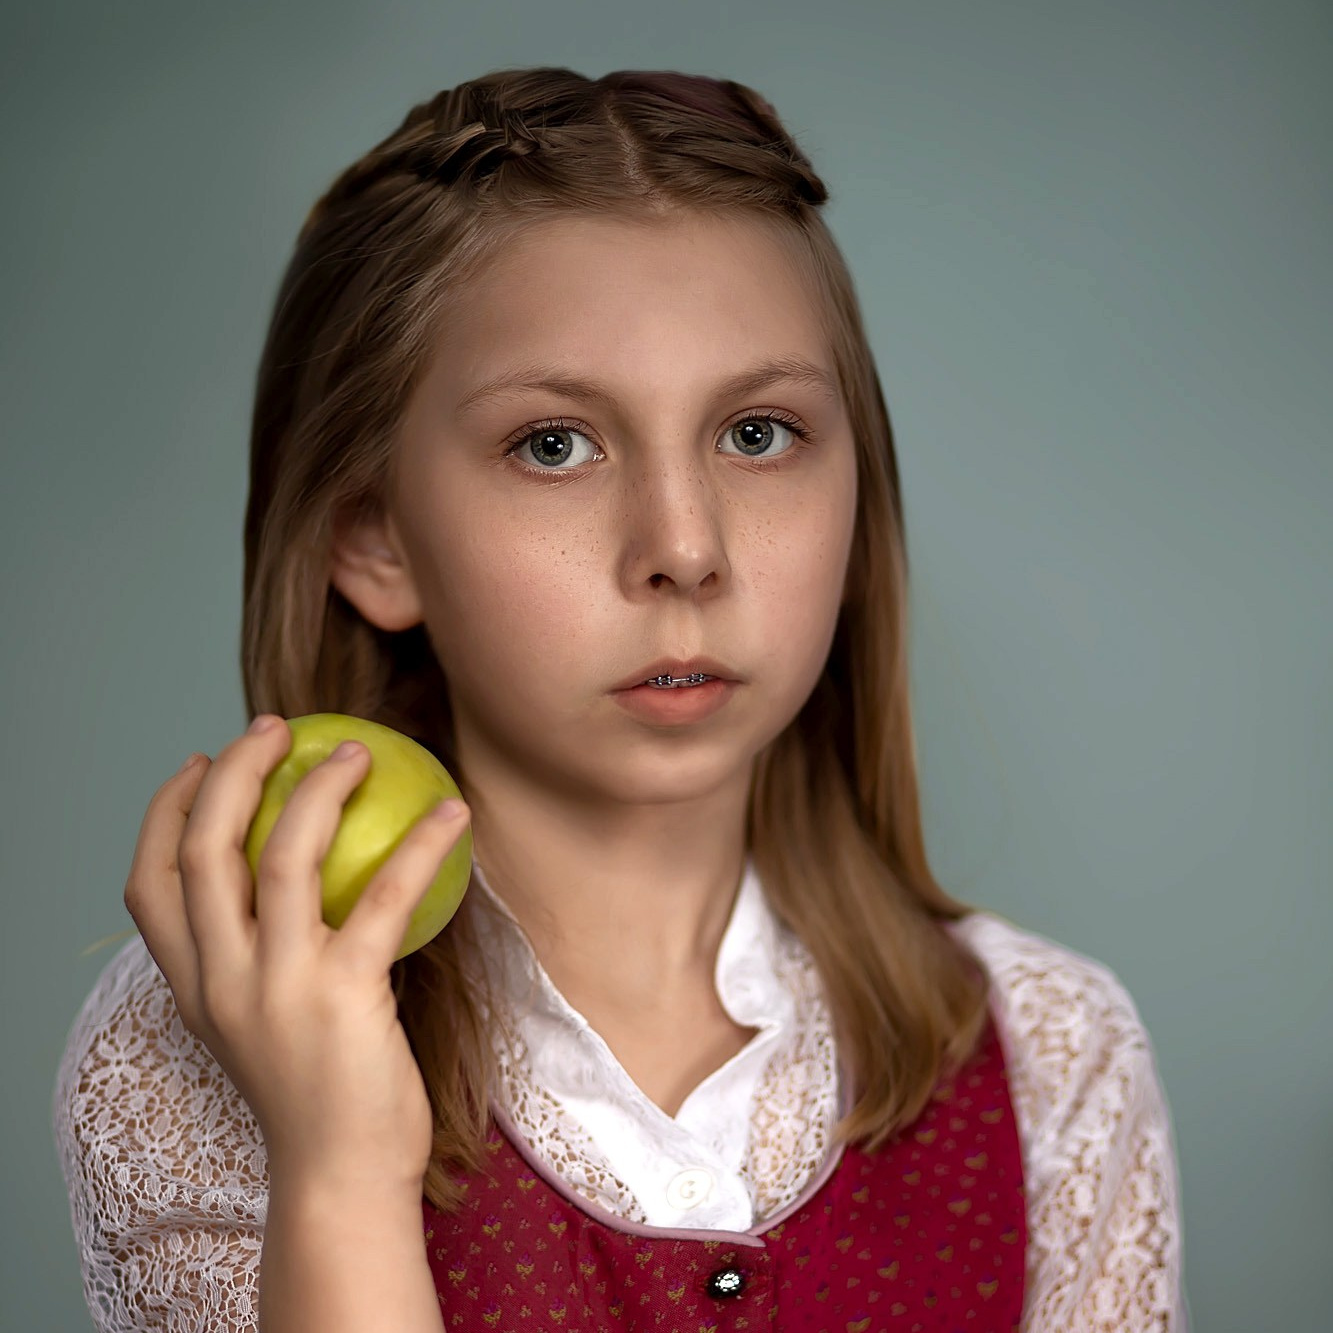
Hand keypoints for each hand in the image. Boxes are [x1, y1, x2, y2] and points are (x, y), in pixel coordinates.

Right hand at [123, 713, 471, 1192]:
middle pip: (205, 851)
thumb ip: (261, 956)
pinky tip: (452, 814)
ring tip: (359, 752)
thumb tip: (303, 872)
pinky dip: (420, 845)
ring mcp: (278, 989)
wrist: (343, 1175)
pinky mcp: (344, 997)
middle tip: (277, 727)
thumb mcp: (262, 1022)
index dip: (166, 811)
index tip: (202, 761)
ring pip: (283, 858)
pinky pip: (382, 897)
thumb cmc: (317, 1090)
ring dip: (320, 790)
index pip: (149, 883)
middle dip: (235, 774)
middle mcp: (222, 982)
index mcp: (195, 987)